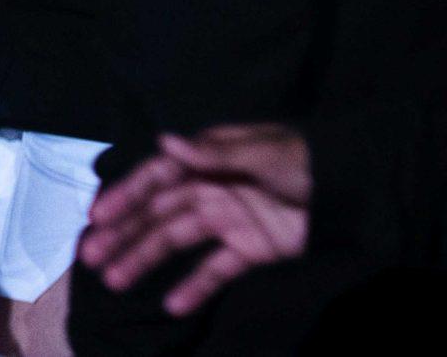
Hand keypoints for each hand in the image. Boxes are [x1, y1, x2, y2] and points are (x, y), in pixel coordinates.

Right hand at [78, 125, 310, 314]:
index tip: (97, 217)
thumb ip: (214, 152)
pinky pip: (215, 270)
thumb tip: (165, 141)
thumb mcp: (262, 152)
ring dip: (144, 260)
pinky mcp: (250, 250)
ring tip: (116, 281)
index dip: (124, 196)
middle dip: (122, 234)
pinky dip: (194, 288)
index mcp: (205, 160)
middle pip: (156, 213)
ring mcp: (226, 221)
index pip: (155, 178)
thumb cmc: (304, 160)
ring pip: (175, 242)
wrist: (355, 189)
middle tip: (91, 256)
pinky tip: (172, 305)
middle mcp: (207, 188)